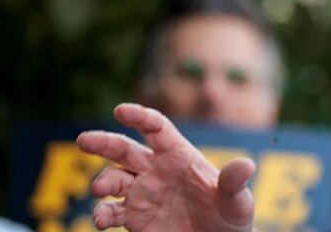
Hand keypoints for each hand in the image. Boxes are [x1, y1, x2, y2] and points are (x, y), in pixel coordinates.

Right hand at [77, 103, 255, 231]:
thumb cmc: (232, 219)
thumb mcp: (238, 202)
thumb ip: (235, 184)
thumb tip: (246, 165)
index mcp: (180, 155)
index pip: (156, 128)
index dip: (139, 116)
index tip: (120, 110)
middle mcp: (157, 170)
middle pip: (124, 149)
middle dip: (103, 142)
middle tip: (84, 140)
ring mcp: (143, 193)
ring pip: (112, 179)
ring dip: (102, 181)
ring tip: (100, 190)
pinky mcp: (134, 218)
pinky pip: (111, 212)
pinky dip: (102, 214)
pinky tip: (101, 220)